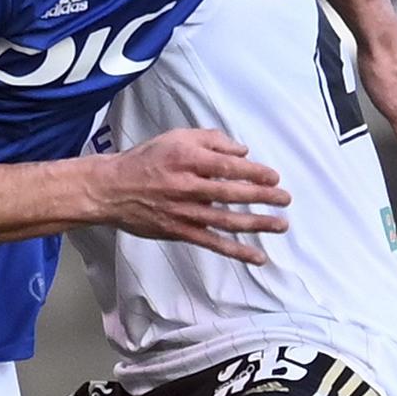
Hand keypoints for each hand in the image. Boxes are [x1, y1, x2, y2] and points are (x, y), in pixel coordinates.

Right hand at [92, 128, 290, 265]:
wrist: (111, 189)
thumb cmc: (145, 161)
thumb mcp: (176, 138)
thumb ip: (210, 140)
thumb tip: (242, 151)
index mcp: (188, 160)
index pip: (229, 167)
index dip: (255, 173)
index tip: (274, 177)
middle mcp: (188, 187)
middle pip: (233, 194)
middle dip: (263, 197)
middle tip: (285, 199)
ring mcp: (185, 213)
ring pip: (228, 221)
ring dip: (257, 224)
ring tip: (281, 225)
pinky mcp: (180, 232)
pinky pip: (214, 244)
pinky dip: (237, 252)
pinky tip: (258, 257)